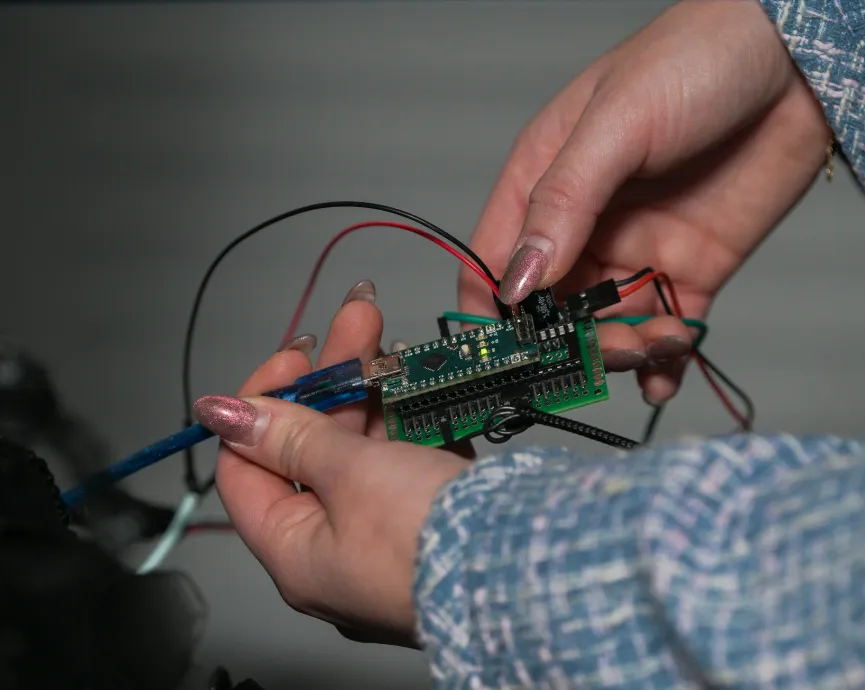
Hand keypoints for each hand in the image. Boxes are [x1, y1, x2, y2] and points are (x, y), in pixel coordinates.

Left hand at [194, 281, 470, 646]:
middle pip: (311, 450)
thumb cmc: (425, 531)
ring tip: (397, 342)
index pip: (245, 468)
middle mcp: (333, 550)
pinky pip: (408, 467)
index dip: (263, 402)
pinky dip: (412, 425)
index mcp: (295, 552)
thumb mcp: (351, 472)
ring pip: (364, 452)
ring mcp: (385, 538)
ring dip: (375, 394)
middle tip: (363, 316)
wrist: (526, 572)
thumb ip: (291, 434)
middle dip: (335, 378)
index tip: (299, 354)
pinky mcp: (432, 525)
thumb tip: (218, 412)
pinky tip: (424, 385)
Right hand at [460, 0, 830, 404]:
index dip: (493, 317)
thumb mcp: (618, 123)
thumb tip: (518, 280)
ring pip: (607, 328)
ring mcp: (638, 249)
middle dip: (568, 345)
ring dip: (621, 354)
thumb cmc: (697, 59)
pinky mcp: (691, 269)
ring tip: (653, 345)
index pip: (496, 263)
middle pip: (551, 311)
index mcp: (544, 181)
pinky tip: (666, 372)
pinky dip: (662, 363)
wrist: (798, 59)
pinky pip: (665, 330)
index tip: (505, 361)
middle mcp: (584, 224)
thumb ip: (565, 202)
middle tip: (607, 350)